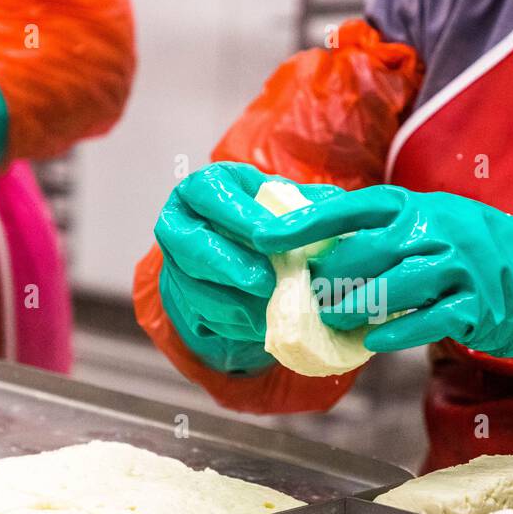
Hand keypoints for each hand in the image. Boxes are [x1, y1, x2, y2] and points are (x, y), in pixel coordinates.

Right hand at [154, 161, 337, 372]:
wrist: (235, 245)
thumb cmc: (262, 216)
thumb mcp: (281, 199)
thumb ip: (306, 201)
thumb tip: (339, 209)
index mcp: (203, 187)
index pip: (213, 197)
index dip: (242, 219)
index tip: (271, 238)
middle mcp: (178, 222)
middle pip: (194, 246)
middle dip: (230, 266)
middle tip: (265, 282)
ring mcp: (173, 263)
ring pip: (194, 287)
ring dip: (234, 303)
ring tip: (269, 311)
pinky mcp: (178, 297)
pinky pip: (200, 315)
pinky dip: (232, 323)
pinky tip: (261, 326)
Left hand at [253, 185, 512, 356]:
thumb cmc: (472, 252)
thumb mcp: (430, 224)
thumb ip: (379, 227)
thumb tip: (312, 224)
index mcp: (418, 206)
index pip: (353, 207)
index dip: (308, 221)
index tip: (265, 236)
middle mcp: (439, 229)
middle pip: (370, 250)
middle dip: (330, 276)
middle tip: (303, 295)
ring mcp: (461, 267)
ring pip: (397, 286)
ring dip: (357, 306)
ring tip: (330, 320)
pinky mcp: (478, 306)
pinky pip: (430, 319)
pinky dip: (398, 331)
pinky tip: (374, 342)